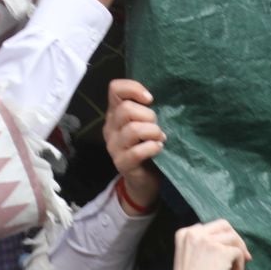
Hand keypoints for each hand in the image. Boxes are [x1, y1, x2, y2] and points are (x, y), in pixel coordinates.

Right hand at [105, 79, 162, 208]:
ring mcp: (114, 147)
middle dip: (148, 115)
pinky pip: (137, 151)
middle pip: (125, 109)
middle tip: (157, 126)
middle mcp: (110, 128)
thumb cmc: (147, 146)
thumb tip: (159, 96)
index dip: (133, 88)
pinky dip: (152, 147)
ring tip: (160, 138)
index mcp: (114, 113)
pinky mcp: (122, 163)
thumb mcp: (143, 124)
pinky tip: (159, 149)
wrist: (143, 181)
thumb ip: (144, 110)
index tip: (150, 99)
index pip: (115, 89)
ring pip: (132, 129)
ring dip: (153, 132)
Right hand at [165, 220, 249, 269]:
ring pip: (233, 238)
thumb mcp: (188, 258)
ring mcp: (208, 241)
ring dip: (239, 253)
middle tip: (241, 255)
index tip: (227, 251)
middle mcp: (195, 233)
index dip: (221, 239)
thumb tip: (224, 244)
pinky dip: (240, 264)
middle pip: (224, 225)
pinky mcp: (221, 252)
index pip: (209, 228)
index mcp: (184, 234)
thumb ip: (200, 247)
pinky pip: (238, 252)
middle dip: (235, 239)